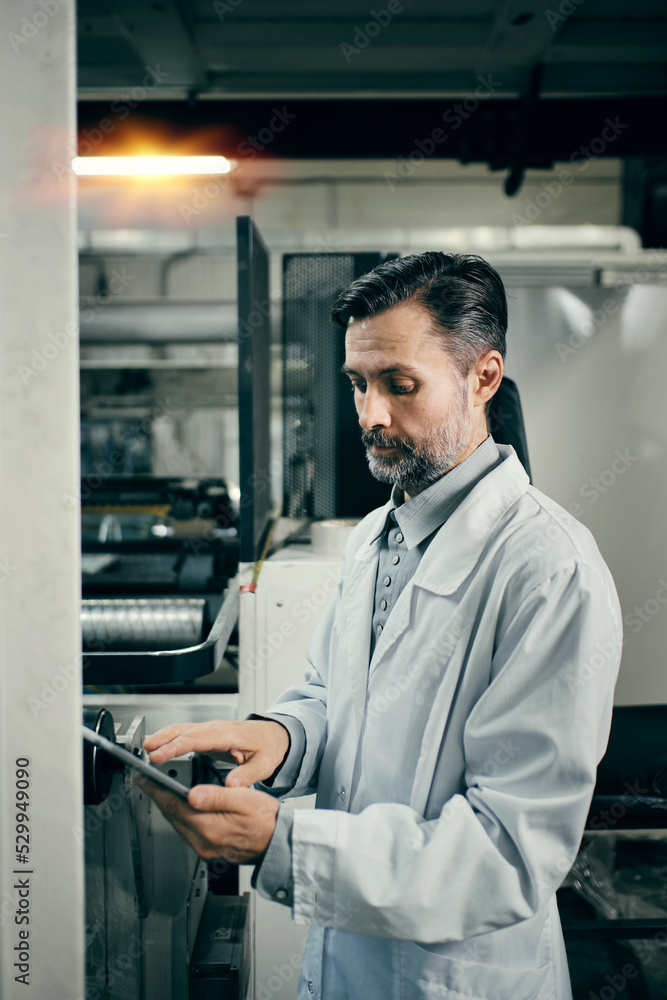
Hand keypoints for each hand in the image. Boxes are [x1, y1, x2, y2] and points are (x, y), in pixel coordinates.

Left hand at [136, 778, 278, 863]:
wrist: (278, 842)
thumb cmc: (265, 820)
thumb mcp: (245, 800)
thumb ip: (217, 797)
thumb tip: (192, 794)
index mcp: (210, 828)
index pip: (175, 806)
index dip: (157, 790)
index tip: (144, 779)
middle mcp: (204, 842)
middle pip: (173, 816)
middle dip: (159, 797)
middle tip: (146, 781)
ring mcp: (205, 849)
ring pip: (178, 825)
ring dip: (168, 808)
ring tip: (160, 791)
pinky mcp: (208, 851)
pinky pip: (187, 832)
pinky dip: (180, 817)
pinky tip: (180, 808)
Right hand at [143, 719, 289, 787]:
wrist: (275, 735)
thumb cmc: (269, 747)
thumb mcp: (264, 764)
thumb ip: (247, 775)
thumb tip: (230, 786)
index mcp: (228, 735)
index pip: (196, 739)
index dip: (175, 747)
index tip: (160, 755)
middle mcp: (217, 729)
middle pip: (185, 730)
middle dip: (164, 739)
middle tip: (146, 750)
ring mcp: (212, 729)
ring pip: (183, 728)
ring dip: (164, 736)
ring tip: (147, 747)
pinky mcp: (209, 733)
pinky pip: (186, 732)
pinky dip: (171, 738)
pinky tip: (161, 746)